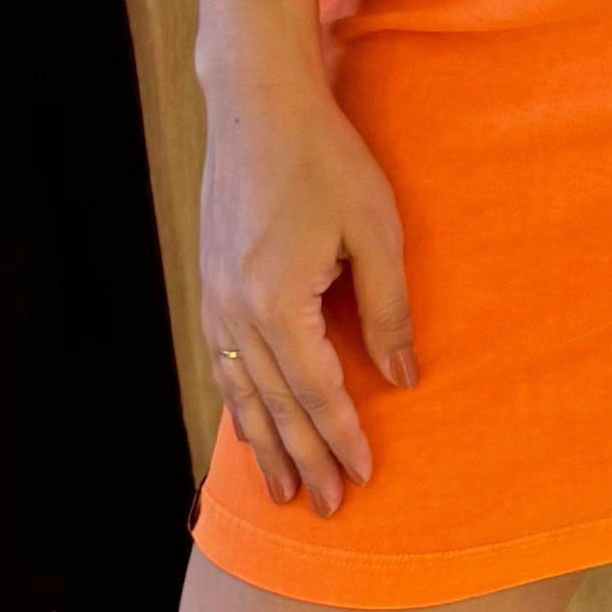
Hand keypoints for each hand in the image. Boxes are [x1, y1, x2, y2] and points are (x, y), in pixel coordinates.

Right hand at [198, 61, 418, 514]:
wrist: (257, 103)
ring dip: (264, 442)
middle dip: (303, 458)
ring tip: (281, 489)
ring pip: (239, 390)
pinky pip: (221, 360)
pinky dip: (237, 401)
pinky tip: (248, 419)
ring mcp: (215, 296)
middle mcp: (236, 311)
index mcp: (278, 303)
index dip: (342, 437)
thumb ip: (387, 308)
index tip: (363, 477)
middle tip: (327, 508)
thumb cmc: (325, 158)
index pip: (316, 392)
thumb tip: (402, 377)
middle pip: (274, 404)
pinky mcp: (209, 278)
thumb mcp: (374, 230)